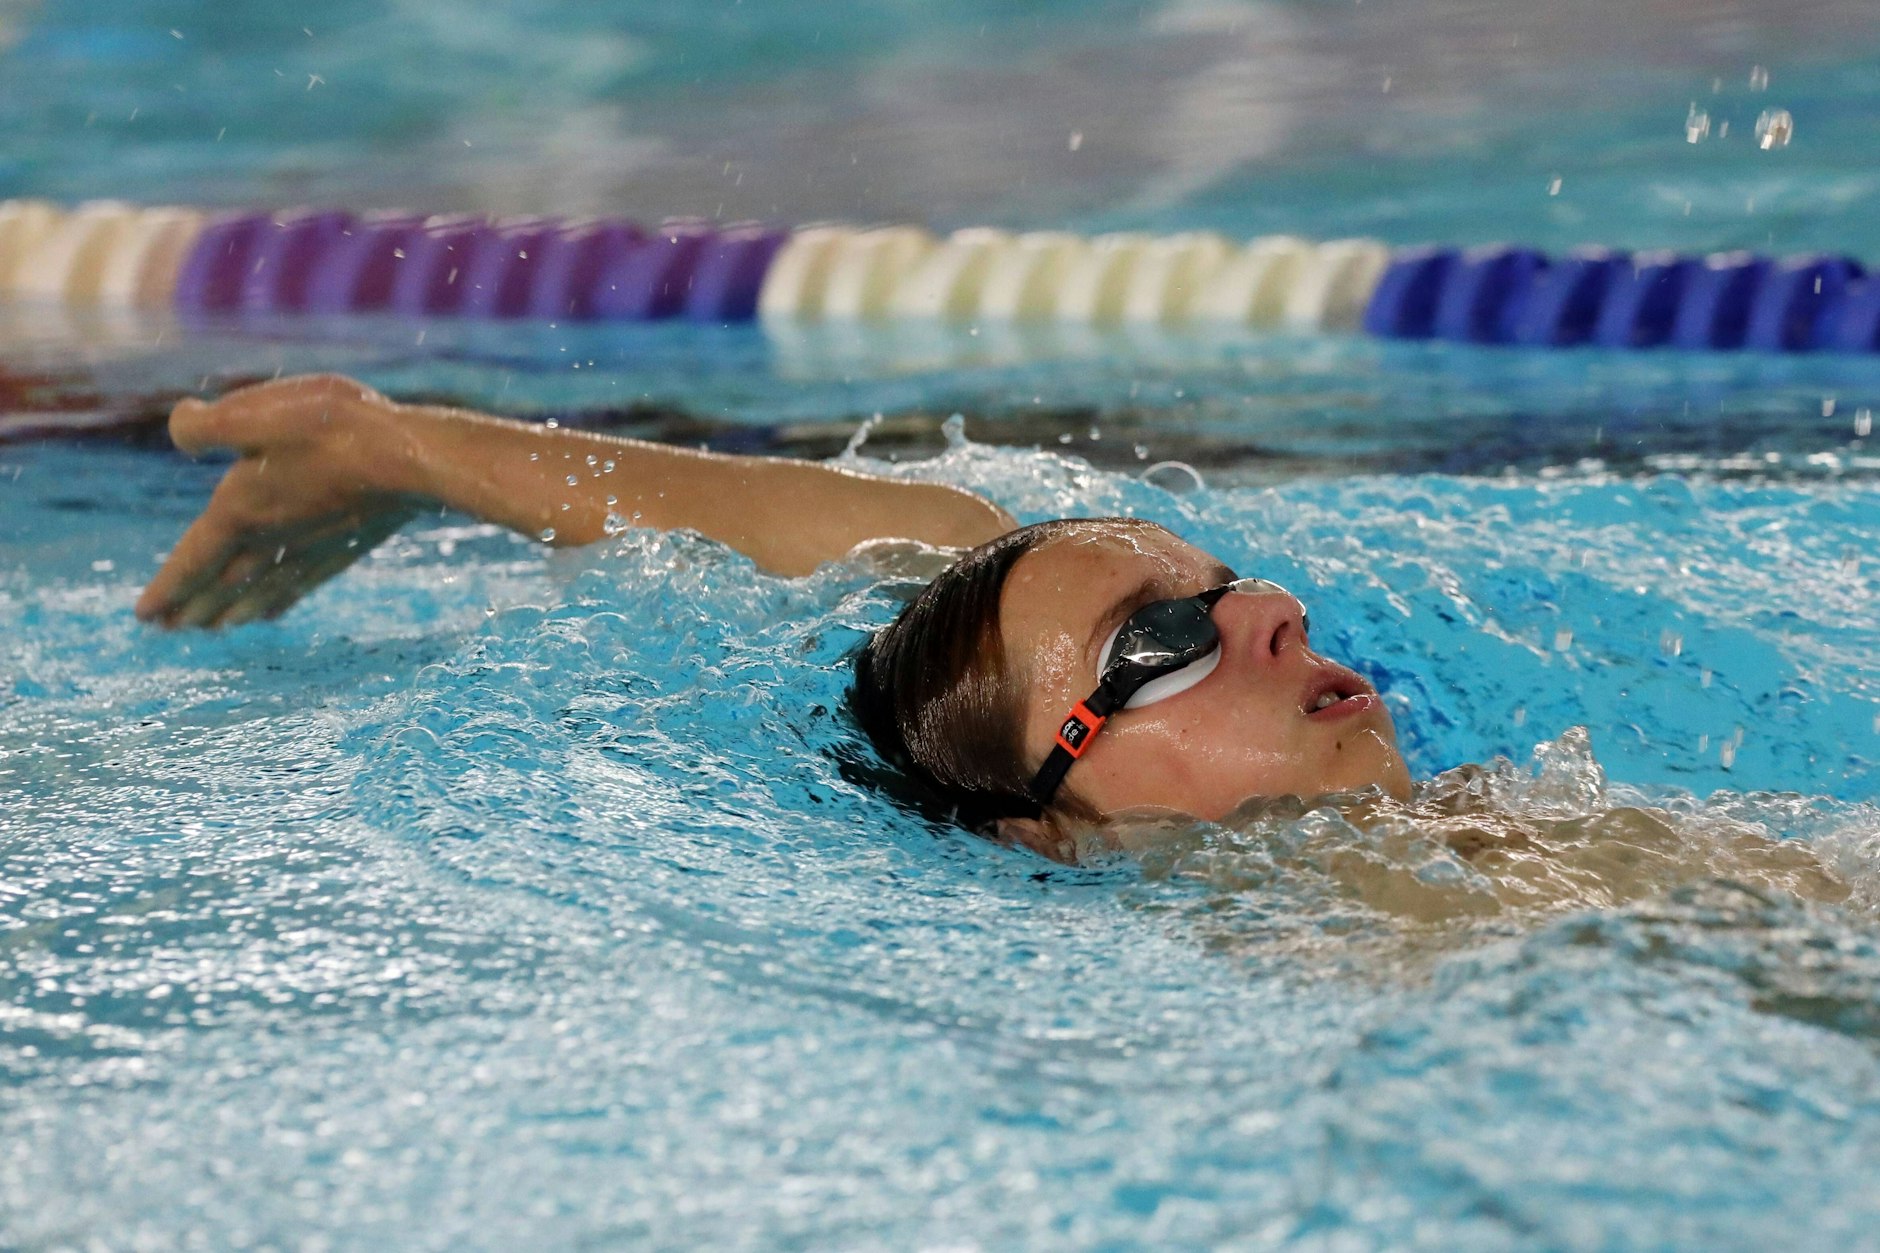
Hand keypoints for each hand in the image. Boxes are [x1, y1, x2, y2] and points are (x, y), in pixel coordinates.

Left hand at [135, 374, 426, 628]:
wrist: (411, 460)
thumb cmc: (333, 431)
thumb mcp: (255, 413)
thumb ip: (206, 426)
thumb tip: (179, 428)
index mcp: (238, 511)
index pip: (192, 560)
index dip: (166, 588)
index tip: (144, 615)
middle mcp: (271, 541)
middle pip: (222, 585)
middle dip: (193, 607)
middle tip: (168, 628)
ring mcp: (310, 549)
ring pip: (259, 592)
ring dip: (232, 611)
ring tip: (214, 627)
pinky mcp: (344, 547)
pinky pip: (298, 586)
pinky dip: (277, 602)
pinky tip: (273, 609)